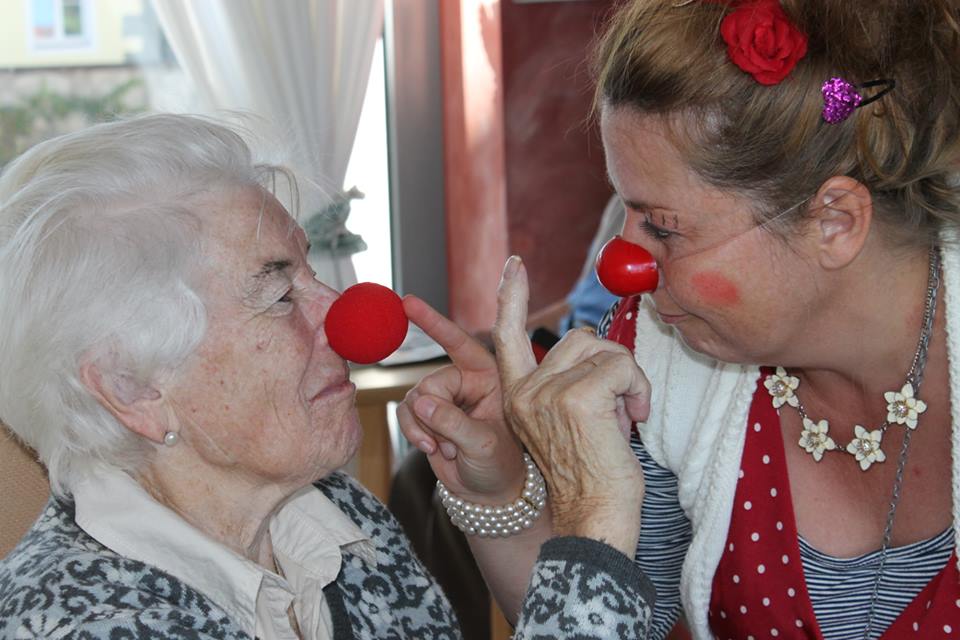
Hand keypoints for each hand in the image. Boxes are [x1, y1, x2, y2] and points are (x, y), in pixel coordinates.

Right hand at [397, 295, 525, 503]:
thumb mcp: (484, 444)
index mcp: (491, 376)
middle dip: (434, 415)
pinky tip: (433, 450)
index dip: (434, 322)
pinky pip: (406, 414)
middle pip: (430, 382)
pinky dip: (414, 434)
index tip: (408, 302)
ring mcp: (445, 398)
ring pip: (415, 400)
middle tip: (450, 441)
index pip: (460, 343)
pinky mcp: (428, 415)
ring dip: (426, 429)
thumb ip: (454, 422)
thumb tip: (421, 403)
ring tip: (449, 448)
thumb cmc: (501, 466)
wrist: (489, 493)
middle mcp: (466, 381)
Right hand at [492, 256, 647, 554]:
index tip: (515, 265)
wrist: (595, 521)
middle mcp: (525, 392)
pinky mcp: (576, 398)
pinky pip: (621, 366)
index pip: (506, 335)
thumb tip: (599, 354)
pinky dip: (638, 389)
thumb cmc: (593, 479)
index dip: (511, 296)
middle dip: (610, 365)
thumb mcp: (570, 425)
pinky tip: (633, 420)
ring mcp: (547, 394)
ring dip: (626, 378)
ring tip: (625, 416)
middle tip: (619, 407)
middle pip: (578, 339)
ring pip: (602, 349)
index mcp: (518, 398)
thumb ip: (571, 386)